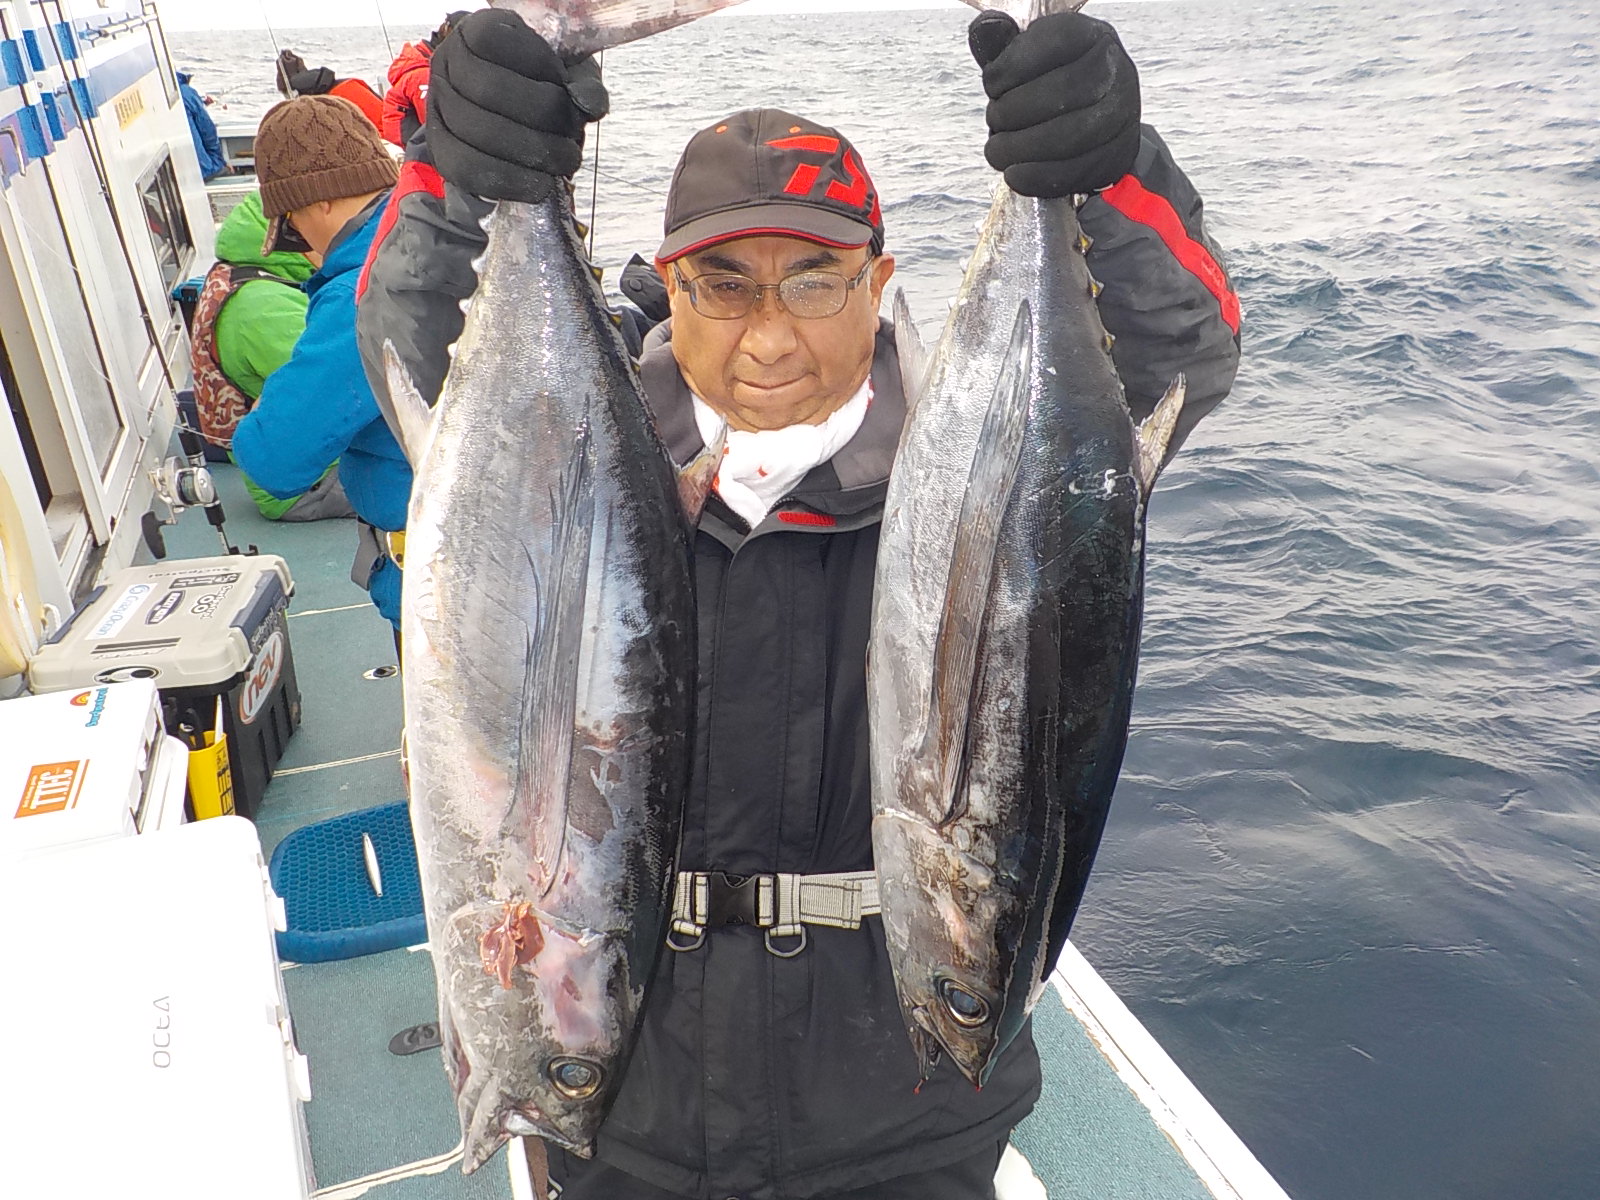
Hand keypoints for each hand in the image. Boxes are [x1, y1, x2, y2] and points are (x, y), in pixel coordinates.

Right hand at [426, 8, 609, 202]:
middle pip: (489, 90)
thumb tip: (590, 105)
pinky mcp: (439, 146)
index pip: (500, 44)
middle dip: (542, 122)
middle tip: (572, 146)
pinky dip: (507, 181)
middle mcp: (448, 61)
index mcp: (478, 31)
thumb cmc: (540, 87)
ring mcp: (438, 104)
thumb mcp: (566, 72)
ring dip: (529, 154)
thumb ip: (582, 82)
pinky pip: (465, 169)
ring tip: (561, 165)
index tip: (567, 94)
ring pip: (476, 131)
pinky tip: (537, 187)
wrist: (509, 116)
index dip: (541, 71)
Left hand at [970, 10, 1140, 197]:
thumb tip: (985, 29)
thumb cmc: (1054, 82)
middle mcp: (1116, 71)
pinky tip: (1013, 174)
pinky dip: (1035, 176)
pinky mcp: (1117, 155)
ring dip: (1019, 148)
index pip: (1054, 43)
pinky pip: (1074, 171)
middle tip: (994, 121)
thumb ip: (1005, 46)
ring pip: (1068, 136)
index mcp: (1093, 37)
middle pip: (1062, 93)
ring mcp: (1122, 115)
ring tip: (997, 151)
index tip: (992, 85)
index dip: (1011, 68)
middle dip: (1012, 112)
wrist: (1098, 120)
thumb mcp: (1032, 57)